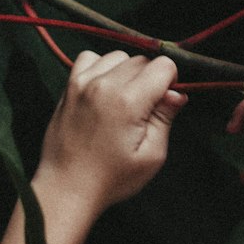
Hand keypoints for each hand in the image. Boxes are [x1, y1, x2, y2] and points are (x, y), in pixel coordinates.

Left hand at [35, 50, 187, 212]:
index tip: (163, 103)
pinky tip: (103, 90)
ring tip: (122, 101)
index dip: (171, 82)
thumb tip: (177, 93)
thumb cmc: (111, 178)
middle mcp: (105, 85)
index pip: (163, 66)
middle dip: (150, 79)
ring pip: (118, 56)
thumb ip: (165, 118)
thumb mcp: (151, 156)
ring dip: (126, 72)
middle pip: (142, 60)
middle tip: (143, 110)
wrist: (67, 187)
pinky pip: (90, 58)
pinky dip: (101, 67)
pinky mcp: (69, 86)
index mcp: (129, 101)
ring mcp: (83, 82)